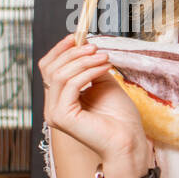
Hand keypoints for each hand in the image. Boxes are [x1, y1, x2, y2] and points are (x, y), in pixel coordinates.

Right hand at [39, 33, 147, 161]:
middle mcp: (53, 106)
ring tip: (104, 56)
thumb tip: (85, 46)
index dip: (60, 50)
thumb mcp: (104, 85)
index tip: (76, 36)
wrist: (129, 141)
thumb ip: (91, 68)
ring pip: (60, 75)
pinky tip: (104, 67)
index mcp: (60, 99)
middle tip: (95, 47)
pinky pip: (71, 85)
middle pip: (51, 69)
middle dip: (73, 53)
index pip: (49, 68)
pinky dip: (88, 72)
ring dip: (83, 61)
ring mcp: (54, 113)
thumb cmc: (120, 118)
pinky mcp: (62, 117)